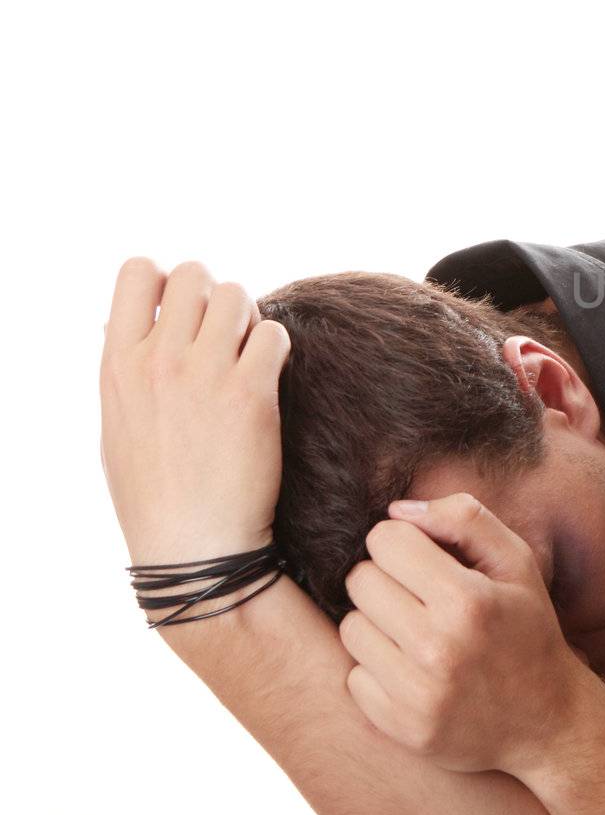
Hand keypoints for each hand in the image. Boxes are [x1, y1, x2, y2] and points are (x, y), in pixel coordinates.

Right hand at [99, 258, 290, 565]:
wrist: (194, 544)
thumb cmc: (154, 490)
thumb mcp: (117, 424)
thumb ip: (126, 369)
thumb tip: (127, 322)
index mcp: (117, 364)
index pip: (136, 271)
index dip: (167, 279)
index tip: (180, 311)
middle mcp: (157, 361)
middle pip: (195, 273)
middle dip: (215, 294)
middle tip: (223, 333)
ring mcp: (203, 374)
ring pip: (239, 295)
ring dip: (250, 317)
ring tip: (247, 354)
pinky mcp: (250, 393)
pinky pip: (274, 334)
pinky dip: (277, 347)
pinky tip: (268, 376)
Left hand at [340, 493, 592, 776]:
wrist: (547, 720)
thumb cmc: (528, 629)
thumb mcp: (517, 562)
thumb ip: (464, 520)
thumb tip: (396, 511)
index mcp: (468, 600)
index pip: (385, 541)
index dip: (402, 542)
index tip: (423, 559)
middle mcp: (437, 648)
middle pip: (360, 581)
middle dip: (386, 579)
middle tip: (419, 596)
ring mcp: (416, 693)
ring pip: (351, 628)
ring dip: (378, 624)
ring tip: (416, 633)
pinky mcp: (400, 727)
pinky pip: (354, 677)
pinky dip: (378, 670)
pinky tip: (413, 671)